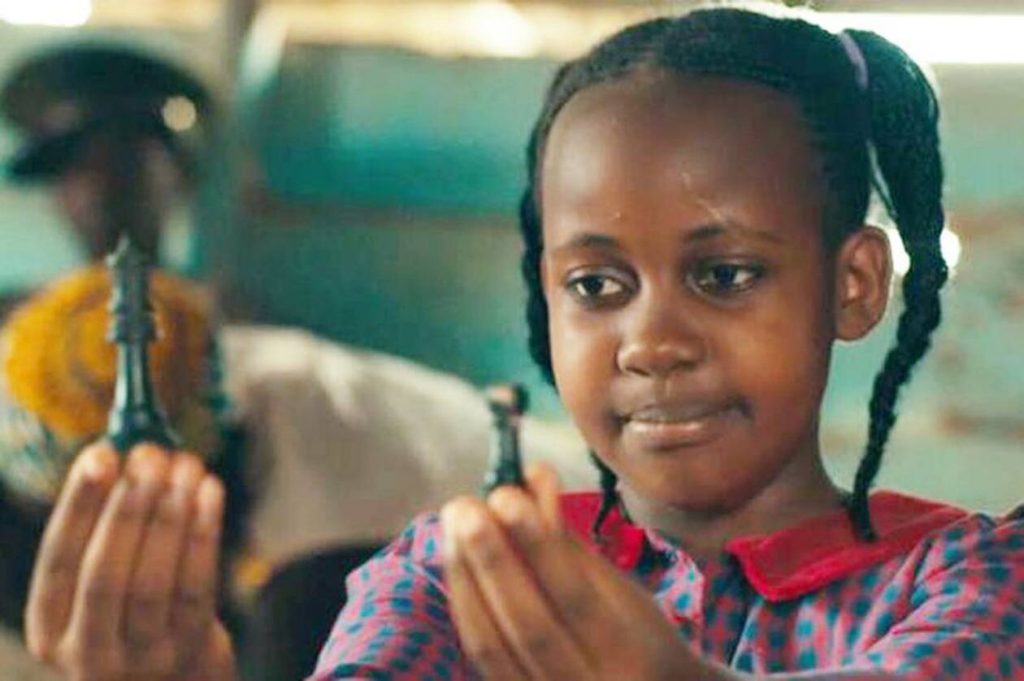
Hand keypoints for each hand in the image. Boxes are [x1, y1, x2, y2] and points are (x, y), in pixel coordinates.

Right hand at [24, 442, 235, 680]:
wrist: (178, 672)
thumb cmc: (134, 604)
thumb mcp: (105, 577)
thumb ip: (107, 523)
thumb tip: (129, 446)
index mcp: (50, 625)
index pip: (57, 561)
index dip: (80, 505)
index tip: (101, 453)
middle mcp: (87, 652)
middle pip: (105, 574)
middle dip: (129, 506)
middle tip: (150, 453)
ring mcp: (142, 657)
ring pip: (153, 581)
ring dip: (171, 514)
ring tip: (186, 464)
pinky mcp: (189, 651)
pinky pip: (197, 587)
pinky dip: (204, 534)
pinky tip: (210, 491)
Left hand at [441, 464, 716, 680]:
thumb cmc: (641, 640)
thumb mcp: (623, 594)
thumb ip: (570, 543)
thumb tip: (532, 477)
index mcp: (630, 657)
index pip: (576, 600)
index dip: (538, 547)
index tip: (507, 495)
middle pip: (529, 627)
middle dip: (490, 560)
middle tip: (463, 506)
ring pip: (491, 646)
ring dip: (466, 577)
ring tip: (453, 524)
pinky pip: (481, 655)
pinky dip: (466, 603)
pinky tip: (457, 562)